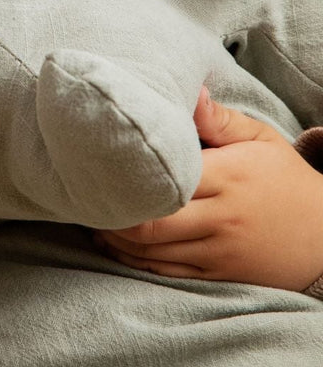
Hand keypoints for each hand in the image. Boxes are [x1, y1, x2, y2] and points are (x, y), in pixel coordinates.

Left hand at [94, 88, 322, 290]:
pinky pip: (166, 272)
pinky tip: (112, 242)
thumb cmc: (283, 178)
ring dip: (114, 237)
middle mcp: (221, 218)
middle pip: (150, 223)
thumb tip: (189, 91)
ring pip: (151, 252)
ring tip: (89, 214)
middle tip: (84, 192)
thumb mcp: (260, 139)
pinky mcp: (218, 275)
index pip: (166, 179)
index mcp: (227, 177)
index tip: (97, 161)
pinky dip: (133, 260)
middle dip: (111, 211)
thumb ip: (218, 118)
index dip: (126, 175)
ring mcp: (218, 251)